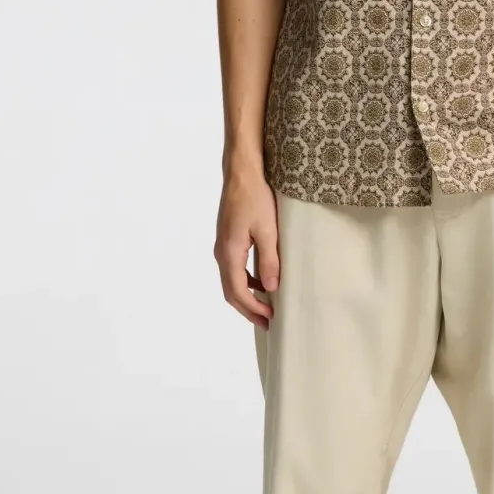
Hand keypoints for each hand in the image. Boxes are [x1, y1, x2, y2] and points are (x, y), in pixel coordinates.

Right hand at [213, 161, 279, 328]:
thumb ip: (269, 260)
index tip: (270, 319)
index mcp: (230, 253)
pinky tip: (262, 280)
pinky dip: (246, 280)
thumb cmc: (256, 197)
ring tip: (266, 305)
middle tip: (267, 322)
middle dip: (248, 308)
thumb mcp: (268, 230)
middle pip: (231, 291)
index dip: (253, 309)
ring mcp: (223, 245)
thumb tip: (271, 289)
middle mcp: (222, 252)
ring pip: (231, 279)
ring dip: (247, 295)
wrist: (242, 172)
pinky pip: (234, 267)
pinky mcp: (228, 237)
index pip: (237, 292)